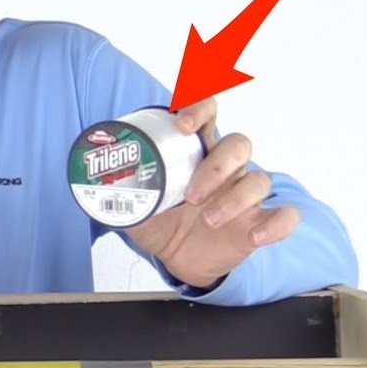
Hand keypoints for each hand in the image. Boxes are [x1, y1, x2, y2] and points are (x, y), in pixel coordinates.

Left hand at [121, 98, 299, 289]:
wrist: (178, 258)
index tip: (183, 124)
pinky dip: (276, 223)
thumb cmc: (162, 220)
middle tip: (191, 196)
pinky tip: (255, 235)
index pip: (208, 113)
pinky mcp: (260, 222)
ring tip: (208, 220)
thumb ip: (113, 187)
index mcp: (195, 152)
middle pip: (238, 144)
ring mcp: (245, 194)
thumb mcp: (134, 203)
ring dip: (234, 199)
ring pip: (259, 179)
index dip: (200, 108)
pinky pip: (285, 216)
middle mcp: (225, 167)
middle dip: (215, 167)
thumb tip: (82, 175)